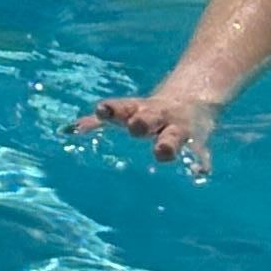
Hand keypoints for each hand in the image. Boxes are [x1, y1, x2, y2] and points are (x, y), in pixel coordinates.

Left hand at [70, 83, 223, 176]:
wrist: (193, 99)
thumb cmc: (148, 112)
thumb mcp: (127, 111)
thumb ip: (101, 121)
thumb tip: (69, 129)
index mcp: (138, 110)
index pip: (123, 108)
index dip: (112, 110)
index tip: (101, 110)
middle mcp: (158, 117)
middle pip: (149, 118)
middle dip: (141, 122)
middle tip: (135, 127)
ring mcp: (179, 129)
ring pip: (175, 136)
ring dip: (169, 143)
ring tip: (162, 152)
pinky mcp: (198, 142)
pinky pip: (200, 153)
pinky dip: (200, 162)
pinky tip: (201, 172)